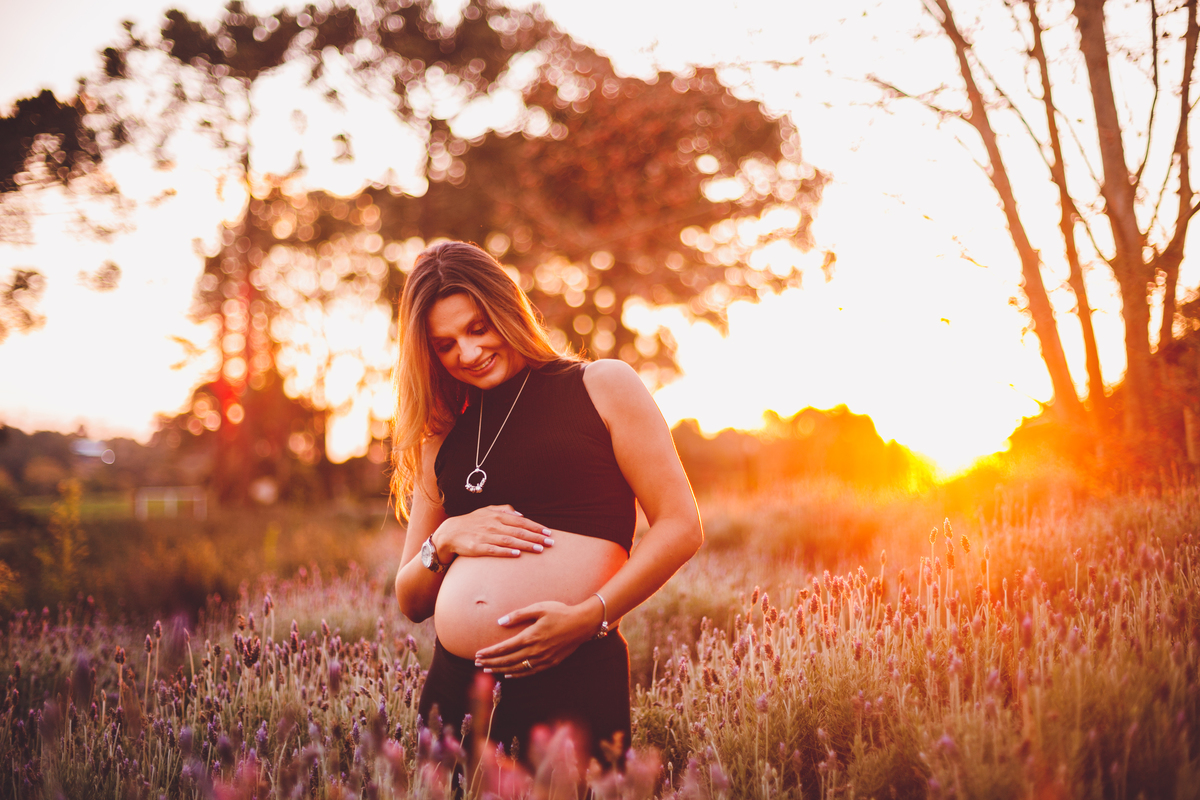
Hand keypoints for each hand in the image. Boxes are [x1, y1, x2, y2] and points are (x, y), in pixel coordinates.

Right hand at [435, 504, 553, 560]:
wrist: (450, 532)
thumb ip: (504, 510)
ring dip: (526, 545)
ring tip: (539, 549)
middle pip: (519, 531)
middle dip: (536, 537)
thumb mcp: (487, 511)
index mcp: (497, 516)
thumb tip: (520, 514)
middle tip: (550, 543)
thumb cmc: (472, 522)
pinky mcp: (478, 548)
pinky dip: (507, 552)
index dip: (535, 527)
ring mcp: (486, 536)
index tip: (548, 532)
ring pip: (510, 541)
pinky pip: (495, 550)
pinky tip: (517, 554)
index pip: (521, 521)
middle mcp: (493, 525)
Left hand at [473, 599, 600, 676]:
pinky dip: (517, 674)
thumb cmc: (560, 612)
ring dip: (501, 669)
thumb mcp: (539, 608)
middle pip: (508, 660)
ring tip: (489, 669)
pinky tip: (509, 674)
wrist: (582, 624)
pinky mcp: (550, 663)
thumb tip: (500, 622)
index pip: (504, 648)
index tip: (478, 654)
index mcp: (530, 636)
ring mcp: (543, 659)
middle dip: (491, 662)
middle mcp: (535, 651)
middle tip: (478, 664)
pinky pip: (530, 672)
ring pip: (517, 668)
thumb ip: (519, 615)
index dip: (490, 652)